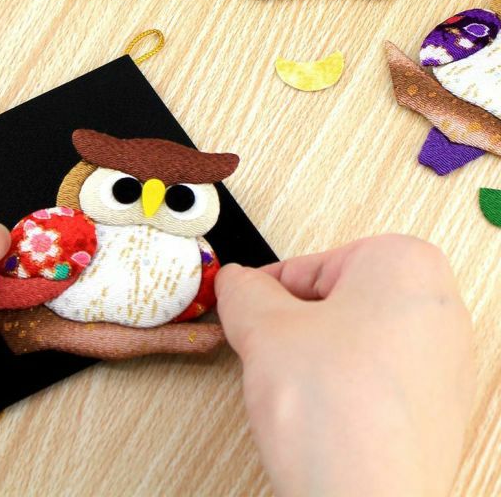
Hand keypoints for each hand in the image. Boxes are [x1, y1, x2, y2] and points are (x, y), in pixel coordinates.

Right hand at [215, 235, 474, 496]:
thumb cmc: (340, 418)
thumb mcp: (263, 328)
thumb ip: (241, 290)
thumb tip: (236, 284)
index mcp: (406, 264)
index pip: (308, 264)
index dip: (267, 293)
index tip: (249, 310)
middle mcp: (439, 307)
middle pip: (335, 299)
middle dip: (295, 325)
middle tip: (273, 351)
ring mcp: (445, 361)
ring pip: (352, 339)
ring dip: (315, 358)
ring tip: (300, 388)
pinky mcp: (439, 407)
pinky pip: (373, 377)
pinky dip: (342, 388)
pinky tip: (324, 414)